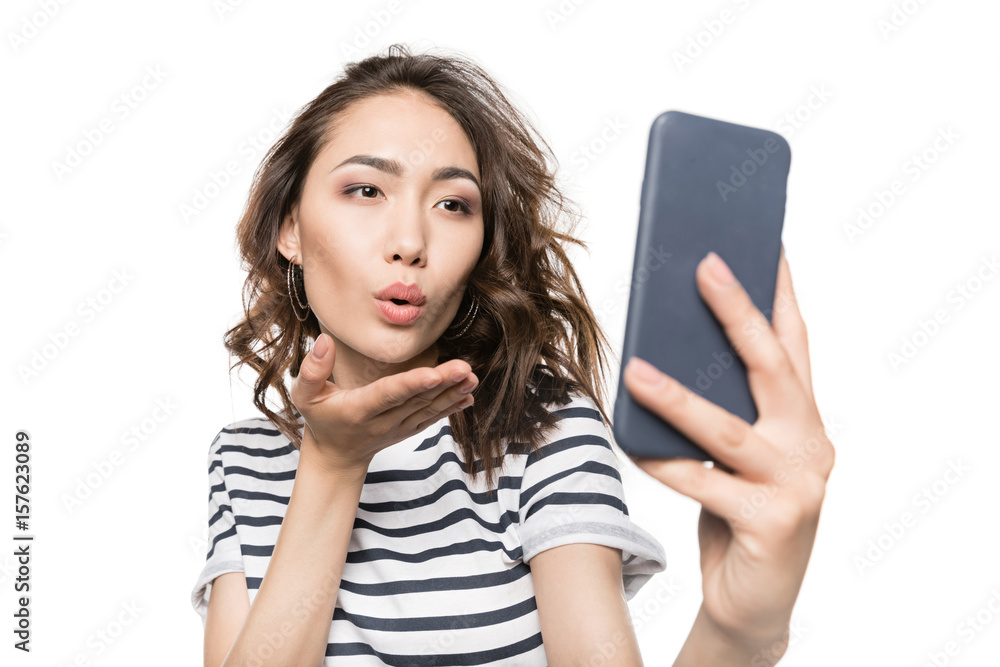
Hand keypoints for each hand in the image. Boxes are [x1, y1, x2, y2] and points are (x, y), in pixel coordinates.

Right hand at [290, 333, 477, 474]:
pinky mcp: (409, 430)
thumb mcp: (305, 396)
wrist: (336, 456)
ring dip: (452, 394)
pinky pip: (432, 418)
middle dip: (442, 384)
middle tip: (464, 367)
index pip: (388, 394)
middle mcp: (383, 421)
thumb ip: (312, 370)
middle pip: (416, 400)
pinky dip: (451, 408)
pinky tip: (468, 396)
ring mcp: (399, 428)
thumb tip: (325, 341)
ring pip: (428, 409)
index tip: (433, 374)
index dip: (411, 384)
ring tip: (472, 377)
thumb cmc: (320, 419)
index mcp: (359, 409)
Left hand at [622, 246, 835, 652]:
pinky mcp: (774, 523)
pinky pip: (705, 485)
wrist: (754, 600)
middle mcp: (811, 444)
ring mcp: (798, 485)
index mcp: (803, 419)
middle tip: (705, 265)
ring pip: (729, 429)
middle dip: (736, 312)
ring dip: (678, 396)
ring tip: (636, 368)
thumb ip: (721, 408)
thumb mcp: (734, 453)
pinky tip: (632, 444)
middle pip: (771, 366)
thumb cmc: (738, 513)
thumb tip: (666, 351)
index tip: (765, 242)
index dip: (780, 291)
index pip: (795, 343)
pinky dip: (665, 464)